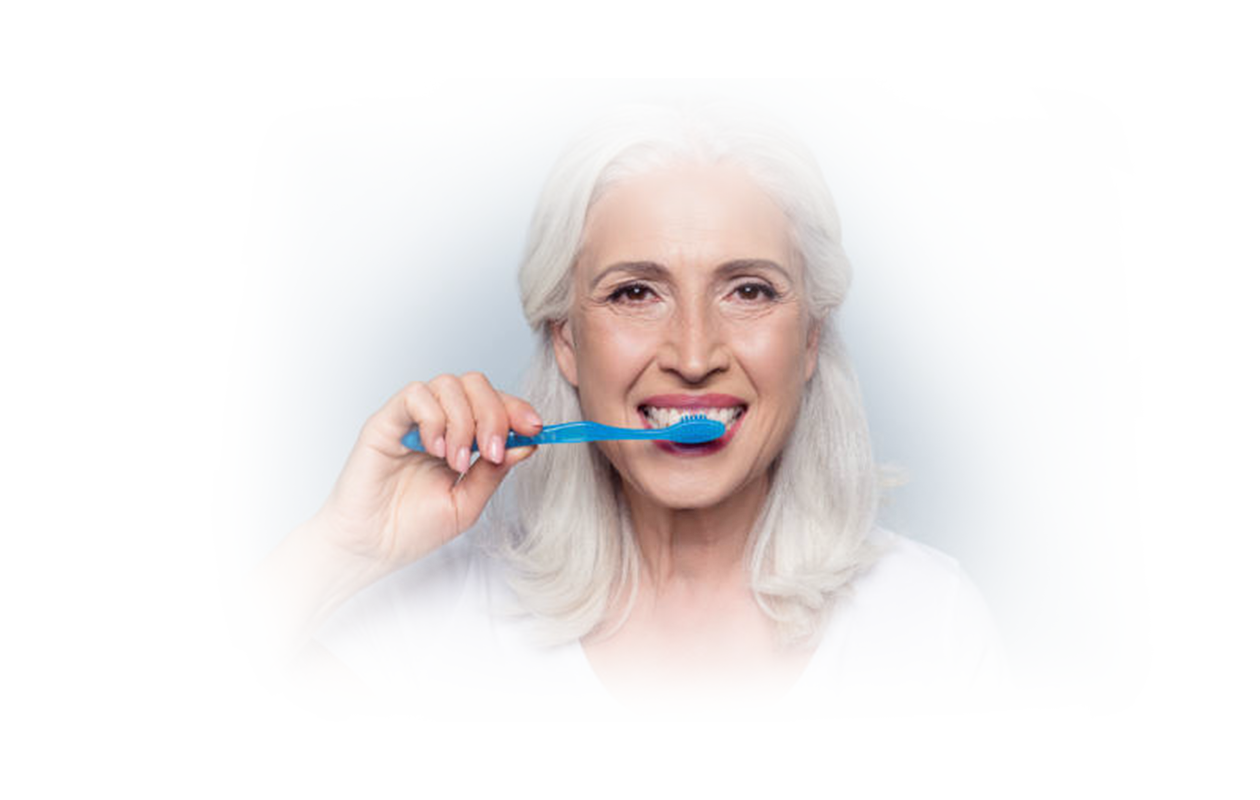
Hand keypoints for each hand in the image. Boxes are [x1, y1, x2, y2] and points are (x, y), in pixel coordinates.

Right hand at [308, 372, 542, 581]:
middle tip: (490, 452)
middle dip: (494, 414)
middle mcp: (439, 422)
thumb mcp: (468, 503)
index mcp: (462, 438)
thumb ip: (495, 471)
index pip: (495, 404)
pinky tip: (433, 449)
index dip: (518, 409)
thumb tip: (527, 441)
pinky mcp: (386, 421)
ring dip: (462, 422)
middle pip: (476, 385)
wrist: (371, 547)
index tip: (536, 428)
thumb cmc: (413, 529)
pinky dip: (433, 418)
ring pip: (448, 385)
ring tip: (455, 462)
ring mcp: (412, 420)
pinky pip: (415, 395)